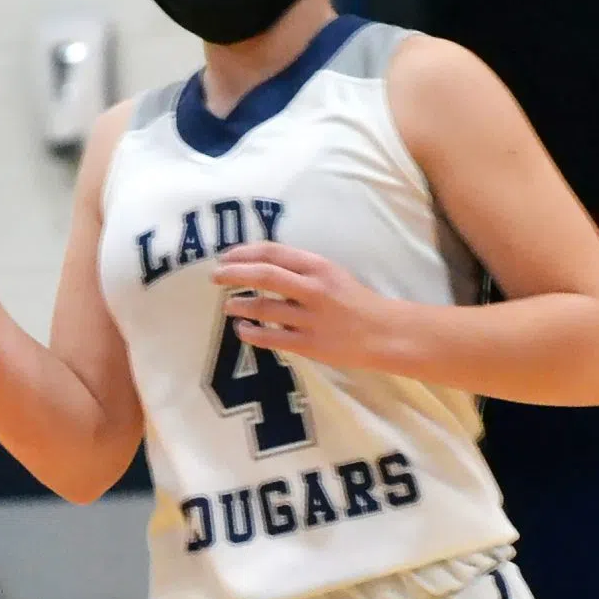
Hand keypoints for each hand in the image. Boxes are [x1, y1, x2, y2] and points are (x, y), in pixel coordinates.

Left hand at [212, 244, 406, 374]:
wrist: (383, 333)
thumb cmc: (355, 301)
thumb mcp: (331, 275)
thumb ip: (300, 271)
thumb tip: (259, 268)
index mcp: (318, 266)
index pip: (273, 253)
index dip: (244, 253)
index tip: (226, 256)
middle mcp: (313, 289)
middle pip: (264, 275)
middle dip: (233, 274)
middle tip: (215, 276)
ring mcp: (310, 318)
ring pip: (263, 308)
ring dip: (239, 304)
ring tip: (228, 305)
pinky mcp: (309, 345)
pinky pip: (271, 338)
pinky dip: (251, 333)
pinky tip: (242, 329)